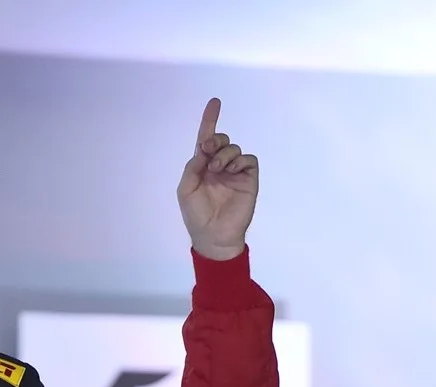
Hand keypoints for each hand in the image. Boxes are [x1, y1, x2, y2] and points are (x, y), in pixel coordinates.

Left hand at [177, 98, 257, 260]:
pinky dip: (240, 160)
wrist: (213, 235)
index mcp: (203, 166)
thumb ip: (192, 167)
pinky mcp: (249, 179)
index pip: (207, 139)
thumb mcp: (186, 189)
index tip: (215, 102)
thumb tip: (203, 149)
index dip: (210, 120)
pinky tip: (231, 170)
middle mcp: (220, 166)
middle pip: (222, 140)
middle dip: (216, 139)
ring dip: (225, 153)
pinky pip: (248, 159)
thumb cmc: (196, 215)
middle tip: (209, 149)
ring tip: (218, 169)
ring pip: (234, 148)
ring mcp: (235, 172)